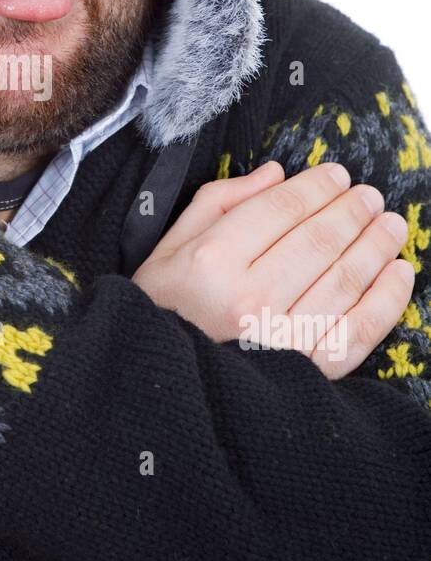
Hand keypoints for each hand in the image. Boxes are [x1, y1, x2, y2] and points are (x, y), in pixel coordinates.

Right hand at [132, 159, 414, 377]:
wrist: (161, 385)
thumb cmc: (163, 309)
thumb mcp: (170, 247)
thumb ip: (220, 202)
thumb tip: (277, 175)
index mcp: (211, 262)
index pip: (281, 209)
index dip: (316, 187)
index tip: (337, 175)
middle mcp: (248, 300)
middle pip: (319, 241)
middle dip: (352, 211)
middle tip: (371, 195)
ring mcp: (280, 340)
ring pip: (345, 280)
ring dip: (376, 246)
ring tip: (391, 225)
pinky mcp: (305, 372)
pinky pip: (359, 330)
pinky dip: (387, 299)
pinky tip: (399, 272)